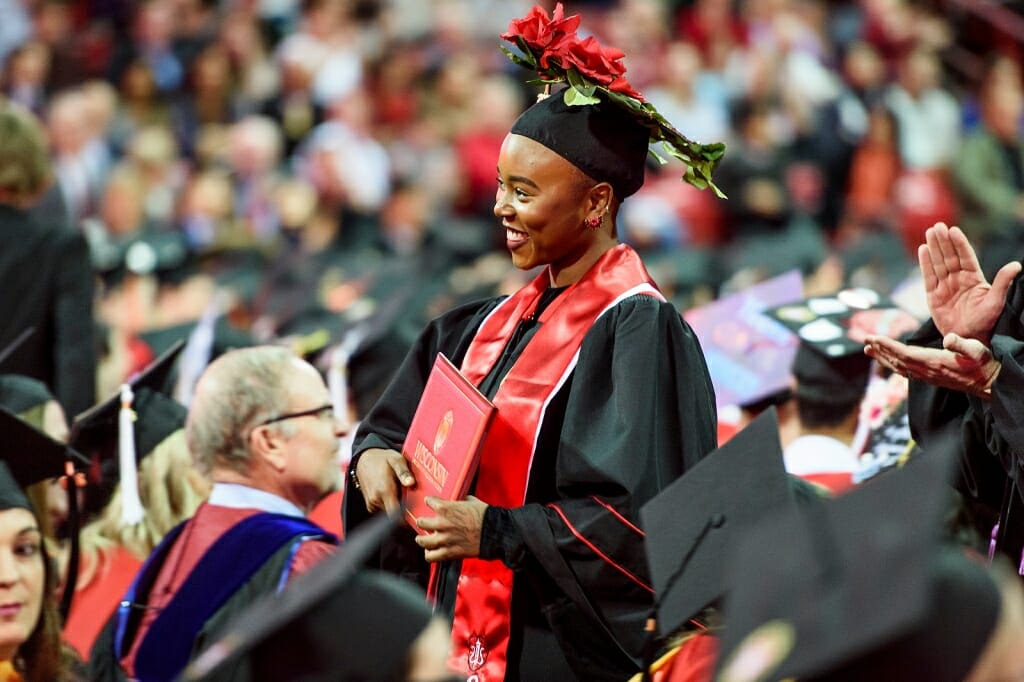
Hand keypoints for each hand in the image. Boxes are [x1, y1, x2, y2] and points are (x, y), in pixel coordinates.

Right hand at [355, 448, 415, 515]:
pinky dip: (390, 503)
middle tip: (409, 494)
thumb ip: (404, 472)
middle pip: (395, 513)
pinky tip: (392, 492)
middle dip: (405, 507)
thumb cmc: (381, 459)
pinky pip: (384, 509)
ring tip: (399, 490)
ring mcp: (372, 503)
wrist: (364, 459)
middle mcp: (376, 499)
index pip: (396, 514)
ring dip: (397, 504)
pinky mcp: (370, 505)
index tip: (416, 510)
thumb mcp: (396, 459)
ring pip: (389, 511)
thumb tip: (411, 482)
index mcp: (384, 490)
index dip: (407, 515)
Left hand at [414, 496, 487, 561]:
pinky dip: (429, 554)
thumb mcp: (471, 500)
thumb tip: (458, 501)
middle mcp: (441, 523)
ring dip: (422, 539)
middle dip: (422, 522)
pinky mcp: (449, 552)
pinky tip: (430, 552)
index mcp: (446, 508)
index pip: (429, 502)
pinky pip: (431, 556)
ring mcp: (444, 539)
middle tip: (424, 522)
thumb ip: (459, 501)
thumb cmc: (485, 515)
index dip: (429, 501)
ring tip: (422, 539)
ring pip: (422, 541)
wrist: (494, 532)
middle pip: (421, 522)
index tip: (429, 502)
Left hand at [864, 333, 1000, 398]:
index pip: (904, 354)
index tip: (873, 338)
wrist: (989, 384)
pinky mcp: (930, 377)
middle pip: (897, 361)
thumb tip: (947, 339)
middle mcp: (927, 371)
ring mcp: (927, 376)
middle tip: (865, 341)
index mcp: (934, 362)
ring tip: (868, 349)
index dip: (887, 346)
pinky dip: (894, 364)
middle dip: (880, 350)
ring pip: (899, 367)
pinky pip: (906, 371)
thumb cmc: (984, 364)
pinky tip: (888, 360)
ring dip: (883, 357)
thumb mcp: (977, 351)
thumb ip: (962, 345)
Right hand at [919, 222, 1020, 344]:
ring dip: (934, 248)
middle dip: (944, 241)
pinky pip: (928, 277)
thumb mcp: (996, 302)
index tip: (954, 230)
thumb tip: (1016, 265)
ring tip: (930, 232)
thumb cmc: (986, 322)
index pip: (965, 257)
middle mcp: (958, 280)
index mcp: (974, 279)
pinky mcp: (933, 296)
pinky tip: (922, 250)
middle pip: (949, 256)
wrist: (969, 339)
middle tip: (938, 226)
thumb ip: (1002, 283)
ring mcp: (945, 287)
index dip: (959, 244)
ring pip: (938, 263)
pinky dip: (924, 263)